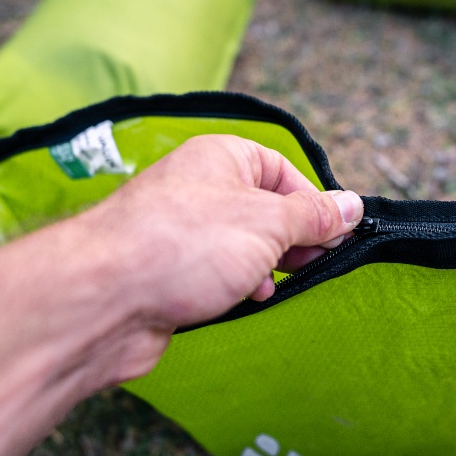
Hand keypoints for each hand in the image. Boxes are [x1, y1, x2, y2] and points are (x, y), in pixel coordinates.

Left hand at [74, 134, 362, 383]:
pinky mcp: (167, 271)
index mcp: (220, 158)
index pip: (280, 169)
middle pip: (262, 206)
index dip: (312, 200)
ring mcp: (180, 230)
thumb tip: (351, 205)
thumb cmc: (184, 244)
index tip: (335, 232)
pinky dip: (237, 283)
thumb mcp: (267, 223)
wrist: (103, 297)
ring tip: (278, 280)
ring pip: (240, 242)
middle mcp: (197, 188)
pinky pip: (215, 271)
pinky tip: (247, 297)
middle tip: (316, 261)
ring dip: (266, 263)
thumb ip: (313, 216)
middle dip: (292, 236)